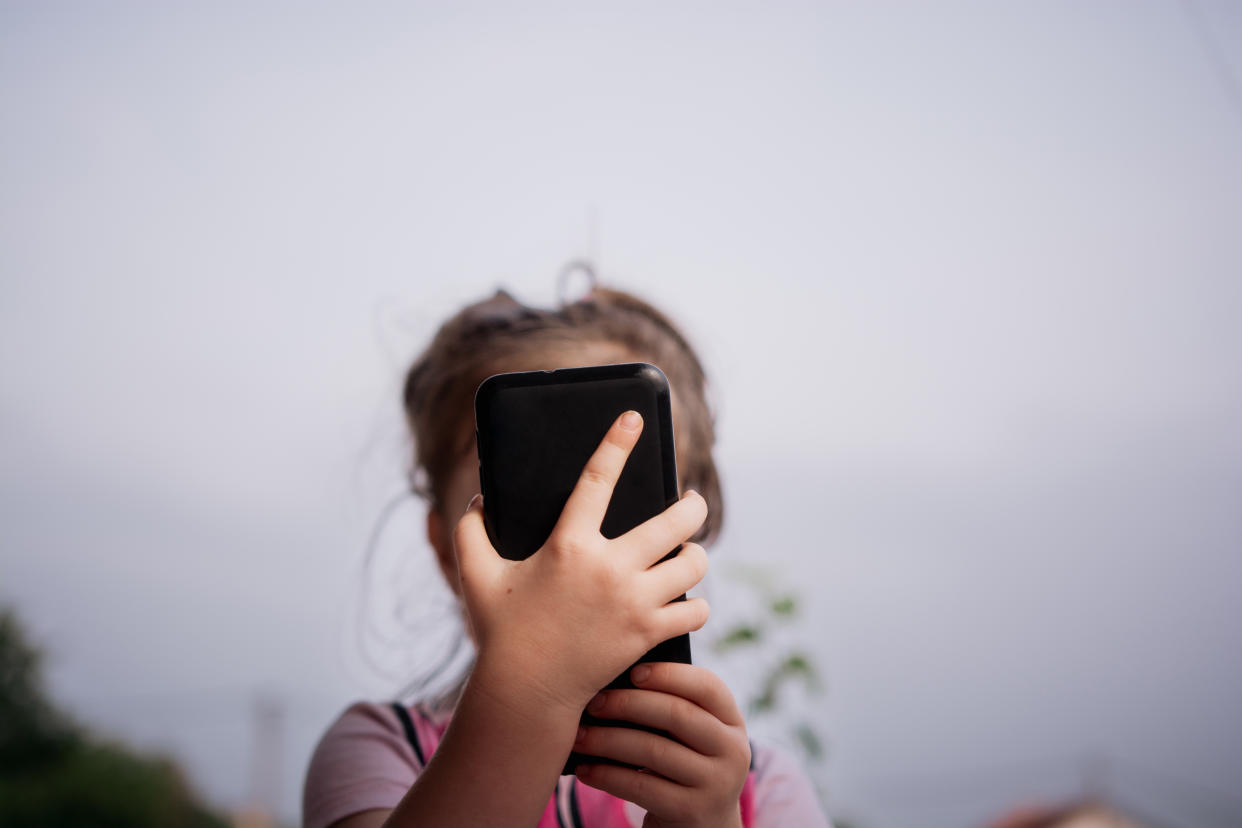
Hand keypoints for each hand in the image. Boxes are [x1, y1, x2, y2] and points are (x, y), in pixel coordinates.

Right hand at [452, 410, 710, 714]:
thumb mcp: (476, 577)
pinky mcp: (648, 633)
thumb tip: (477, 499)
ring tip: (688, 553)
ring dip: (695, 555)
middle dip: (692, 506)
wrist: (526, 693)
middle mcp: (608, 568)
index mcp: (568, 545)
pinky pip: (694, 609)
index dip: (616, 442)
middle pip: (674, 520)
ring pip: (693, 563)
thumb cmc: (501, 633)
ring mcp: (633, 602)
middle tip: (691, 502)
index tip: (633, 418)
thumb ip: (470, 533)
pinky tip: (685, 599)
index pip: (597, 479)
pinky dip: (694, 604)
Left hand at [572, 662, 750, 827]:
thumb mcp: (692, 738)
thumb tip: (616, 683)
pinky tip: (585, 769)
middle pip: (677, 714)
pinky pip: (641, 787)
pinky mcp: (691, 812)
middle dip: (628, 704)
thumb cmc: (684, 767)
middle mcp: (733, 750)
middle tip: (592, 703)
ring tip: (579, 736)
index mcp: (732, 721)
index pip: (707, 686)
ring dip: (608, 741)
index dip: (669, 674)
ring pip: (654, 751)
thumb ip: (672, 709)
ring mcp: (717, 784)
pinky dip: (607, 776)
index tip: (631, 671)